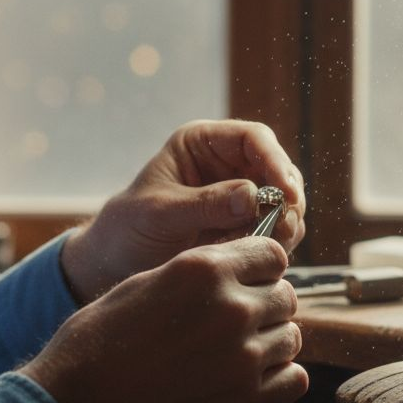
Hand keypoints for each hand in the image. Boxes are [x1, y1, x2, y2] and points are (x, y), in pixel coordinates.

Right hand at [19, 236, 307, 402]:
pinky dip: (277, 378)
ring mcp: (244, 358)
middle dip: (266, 305)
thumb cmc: (98, 343)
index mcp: (205, 269)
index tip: (251, 280)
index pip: (273, 254)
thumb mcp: (147, 282)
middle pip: (286, 296)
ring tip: (235, 354)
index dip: (262, 267)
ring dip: (270, 342)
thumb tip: (238, 269)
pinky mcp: (246, 402)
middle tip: (237, 322)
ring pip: (291, 338)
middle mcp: (232, 308)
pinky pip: (293, 379)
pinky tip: (248, 379)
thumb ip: (201, 273)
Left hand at [61, 120, 305, 301]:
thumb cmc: (128, 228)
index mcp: (203, 143)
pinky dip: (275, 244)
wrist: (116, 264)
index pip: (254, 138)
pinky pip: (277, 231)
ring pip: (285, 203)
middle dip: (287, 199)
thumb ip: (205, 204)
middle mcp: (228, 164)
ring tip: (264, 247)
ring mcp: (241, 196)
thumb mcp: (160, 213)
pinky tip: (254, 258)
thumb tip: (253, 196)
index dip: (275, 162)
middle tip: (284, 229)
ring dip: (285, 225)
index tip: (286, 194)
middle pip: (278, 170)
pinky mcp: (246, 227)